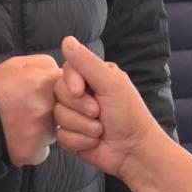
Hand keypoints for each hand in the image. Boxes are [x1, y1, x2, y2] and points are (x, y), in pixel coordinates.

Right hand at [0, 54, 62, 165]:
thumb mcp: (17, 64)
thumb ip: (44, 65)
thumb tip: (64, 73)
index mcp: (45, 82)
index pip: (75, 88)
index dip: (69, 94)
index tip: (65, 97)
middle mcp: (47, 108)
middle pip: (67, 112)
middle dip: (57, 112)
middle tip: (34, 109)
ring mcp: (40, 132)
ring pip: (55, 132)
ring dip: (44, 130)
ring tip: (22, 123)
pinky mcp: (32, 152)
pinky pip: (42, 150)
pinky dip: (34, 147)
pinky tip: (19, 138)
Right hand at [52, 37, 161, 179]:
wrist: (133, 151)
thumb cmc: (129, 115)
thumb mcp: (111, 84)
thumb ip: (87, 63)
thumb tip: (67, 40)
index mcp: (93, 76)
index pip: (66, 71)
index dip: (70, 83)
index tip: (82, 91)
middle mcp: (82, 94)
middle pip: (58, 93)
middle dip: (80, 108)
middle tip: (99, 113)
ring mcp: (75, 115)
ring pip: (58, 116)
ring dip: (82, 126)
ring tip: (100, 130)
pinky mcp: (70, 135)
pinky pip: (60, 135)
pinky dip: (80, 140)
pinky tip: (94, 141)